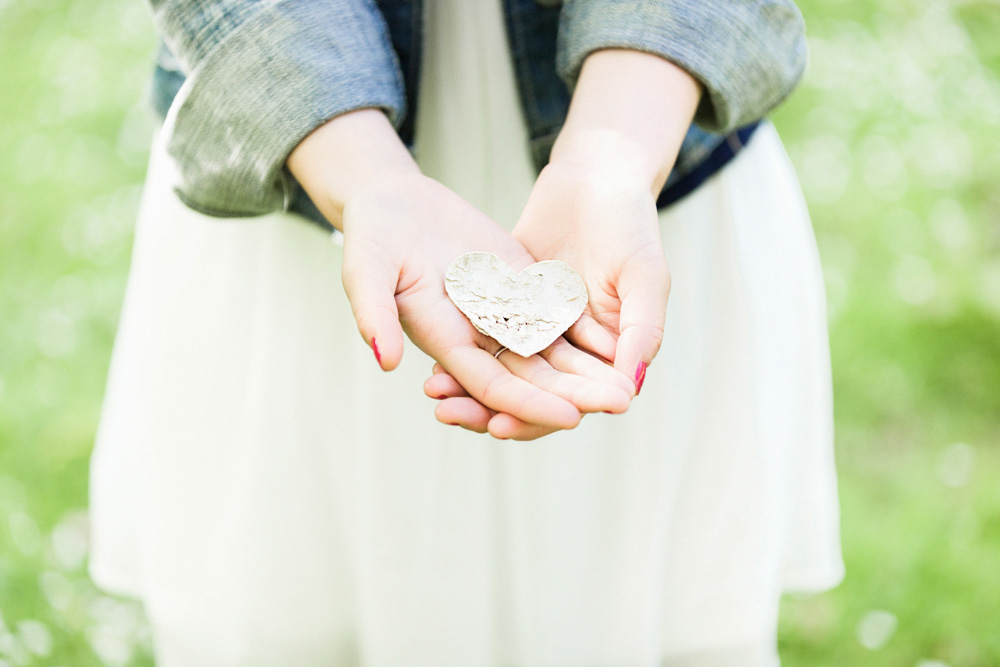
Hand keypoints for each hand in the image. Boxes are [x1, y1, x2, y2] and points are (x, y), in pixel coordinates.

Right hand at [340, 173, 632, 433]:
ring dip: (586, 369)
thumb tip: (383, 360)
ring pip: (549, 350)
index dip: (529, 403)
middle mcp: (475, 334)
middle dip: (573, 393)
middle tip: (618, 403)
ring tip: (626, 381)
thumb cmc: (371, 235)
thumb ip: (374, 312)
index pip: (492, 383)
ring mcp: (499, 311)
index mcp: (442, 339)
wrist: (393, 202)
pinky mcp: (517, 285)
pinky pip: (553, 312)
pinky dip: (584, 329)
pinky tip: (620, 338)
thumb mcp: (365, 268)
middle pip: (531, 375)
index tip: (570, 417)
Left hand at [423, 49, 699, 431]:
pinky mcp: (509, 302)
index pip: (567, 403)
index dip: (534, 419)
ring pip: (499, 368)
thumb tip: (631, 390)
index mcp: (604, 353)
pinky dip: (458, 347)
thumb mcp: (646, 275)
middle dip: (487, 409)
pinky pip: (481, 333)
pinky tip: (428, 356)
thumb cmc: (631, 222)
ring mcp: (536, 325)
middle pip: (525, 394)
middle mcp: (568, 348)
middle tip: (448, 412)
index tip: (499, 426)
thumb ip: (643, 330)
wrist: (598, 173)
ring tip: (433, 390)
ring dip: (467, 385)